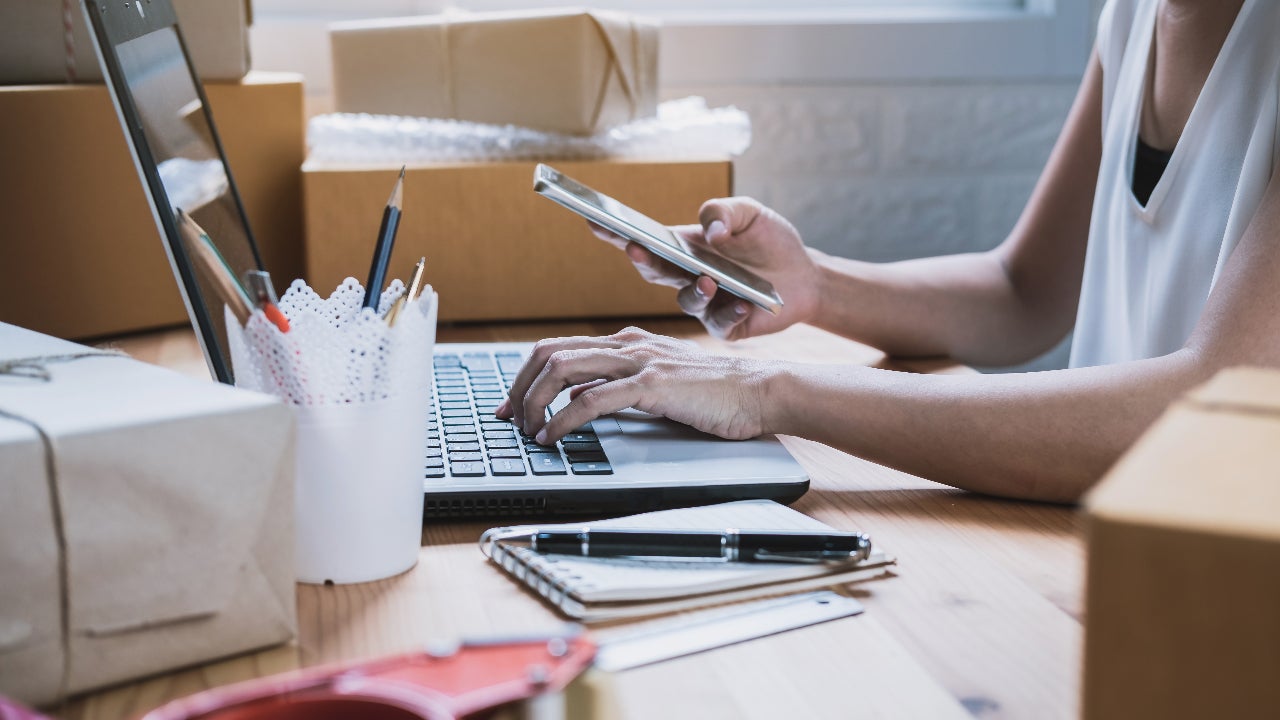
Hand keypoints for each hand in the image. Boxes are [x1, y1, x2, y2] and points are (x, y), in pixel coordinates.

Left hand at [493, 327, 776, 443]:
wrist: (759, 391)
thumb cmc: (716, 393)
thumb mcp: (659, 383)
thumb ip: (622, 385)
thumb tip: (581, 400)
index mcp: (627, 342)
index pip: (559, 348)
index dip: (525, 375)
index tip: (512, 404)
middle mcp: (627, 344)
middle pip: (549, 353)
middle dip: (519, 387)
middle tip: (509, 418)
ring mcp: (639, 361)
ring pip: (563, 369)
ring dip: (535, 402)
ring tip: (528, 429)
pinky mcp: (652, 384)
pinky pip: (591, 399)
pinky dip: (563, 420)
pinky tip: (554, 437)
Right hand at [589, 197, 820, 339]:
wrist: (805, 275)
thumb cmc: (770, 241)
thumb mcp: (750, 213)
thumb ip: (724, 212)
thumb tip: (710, 230)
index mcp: (684, 249)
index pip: (644, 239)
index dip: (616, 232)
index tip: (594, 219)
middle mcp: (686, 278)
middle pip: (654, 272)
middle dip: (642, 260)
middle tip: (635, 248)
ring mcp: (704, 305)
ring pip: (686, 302)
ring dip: (695, 290)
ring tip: (710, 279)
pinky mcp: (727, 327)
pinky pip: (721, 323)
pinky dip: (731, 312)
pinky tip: (744, 303)